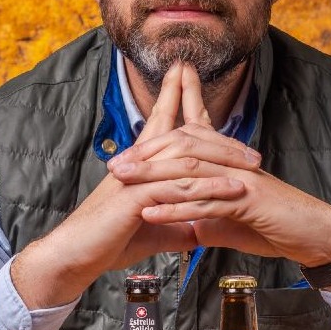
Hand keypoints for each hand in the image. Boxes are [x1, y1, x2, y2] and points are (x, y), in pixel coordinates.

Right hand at [10, 63, 251, 308]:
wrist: (76, 255)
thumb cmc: (109, 241)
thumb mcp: (152, 230)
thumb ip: (175, 224)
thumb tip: (198, 230)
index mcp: (142, 165)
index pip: (159, 122)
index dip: (172, 95)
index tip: (183, 74)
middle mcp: (140, 163)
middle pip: (181, 131)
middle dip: (210, 118)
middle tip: (234, 114)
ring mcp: (139, 178)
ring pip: (187, 158)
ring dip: (223, 158)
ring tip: (253, 162)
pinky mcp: (137, 197)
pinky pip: (180, 188)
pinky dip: (210, 188)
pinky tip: (234, 189)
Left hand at [110, 66, 330, 291]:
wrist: (315, 234)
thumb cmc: (274, 225)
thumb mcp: (233, 221)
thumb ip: (209, 217)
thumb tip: (188, 226)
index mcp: (225, 163)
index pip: (187, 142)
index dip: (155, 145)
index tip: (125, 155)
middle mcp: (229, 163)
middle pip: (181, 148)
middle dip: (145, 154)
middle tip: (114, 164)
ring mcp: (238, 178)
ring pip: (188, 170)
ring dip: (151, 176)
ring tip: (122, 181)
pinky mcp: (247, 200)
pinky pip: (205, 202)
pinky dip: (175, 208)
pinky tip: (151, 212)